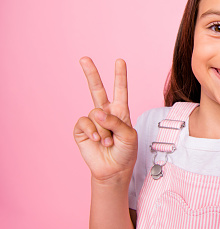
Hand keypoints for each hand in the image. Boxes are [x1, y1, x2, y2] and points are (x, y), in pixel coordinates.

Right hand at [73, 57, 137, 182]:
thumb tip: (97, 112)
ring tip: (108, 141)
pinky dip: (92, 131)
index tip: (120, 61)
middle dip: (91, 74)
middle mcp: (106, 113)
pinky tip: (98, 140)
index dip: (120, 76)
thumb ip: (116, 121)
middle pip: (97, 90)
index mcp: (121, 111)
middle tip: (84, 58)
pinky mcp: (82, 130)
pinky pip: (85, 122)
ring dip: (103, 129)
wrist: (114, 170)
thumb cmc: (125, 152)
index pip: (120, 90)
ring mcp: (93, 121)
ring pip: (95, 113)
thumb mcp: (129, 135)